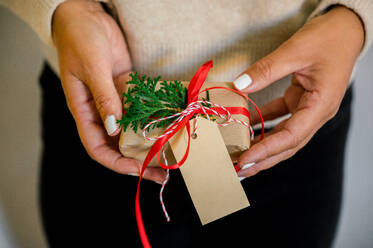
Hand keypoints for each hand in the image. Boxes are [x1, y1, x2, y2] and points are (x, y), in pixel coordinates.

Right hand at [52, 0, 165, 182]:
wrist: (87, 14)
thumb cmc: (80, 38)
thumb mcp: (92, 67)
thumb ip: (104, 97)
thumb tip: (114, 128)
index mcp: (84, 110)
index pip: (97, 147)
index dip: (116, 163)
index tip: (139, 169)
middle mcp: (101, 111)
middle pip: (118, 144)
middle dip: (138, 159)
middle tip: (162, 171)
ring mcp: (116, 100)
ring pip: (133, 129)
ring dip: (149, 142)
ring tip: (171, 152)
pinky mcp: (127, 89)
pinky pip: (141, 109)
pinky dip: (153, 118)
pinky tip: (169, 125)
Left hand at [235, 6, 363, 178]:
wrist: (346, 29)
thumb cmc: (329, 38)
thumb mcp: (296, 50)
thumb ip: (267, 70)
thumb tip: (240, 86)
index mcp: (321, 105)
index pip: (291, 136)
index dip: (267, 150)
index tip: (245, 159)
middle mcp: (316, 113)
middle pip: (288, 144)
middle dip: (264, 160)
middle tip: (239, 169)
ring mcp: (308, 108)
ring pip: (284, 135)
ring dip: (263, 147)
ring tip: (241, 157)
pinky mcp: (300, 101)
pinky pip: (281, 118)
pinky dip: (264, 124)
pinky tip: (247, 129)